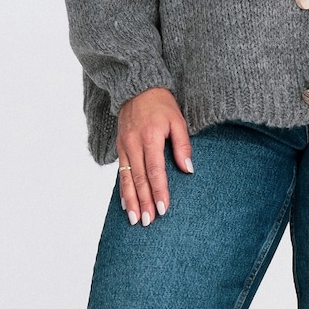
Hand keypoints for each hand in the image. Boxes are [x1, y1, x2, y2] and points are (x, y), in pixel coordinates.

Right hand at [116, 87, 193, 225]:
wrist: (137, 86)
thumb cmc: (161, 104)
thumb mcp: (178, 120)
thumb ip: (182, 145)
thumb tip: (188, 169)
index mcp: (150, 137)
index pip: (155, 170)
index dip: (159, 191)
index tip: (163, 208)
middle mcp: (134, 143)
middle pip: (138, 179)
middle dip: (144, 202)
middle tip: (148, 221)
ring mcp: (124, 145)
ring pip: (126, 178)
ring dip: (131, 200)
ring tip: (135, 219)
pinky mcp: (119, 146)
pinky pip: (120, 171)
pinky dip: (123, 189)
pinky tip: (126, 203)